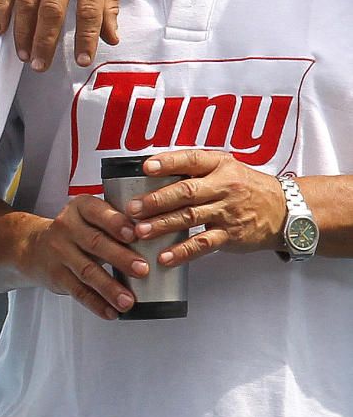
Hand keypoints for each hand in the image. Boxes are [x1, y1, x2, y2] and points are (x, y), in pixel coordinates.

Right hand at [0, 0, 122, 70]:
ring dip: (23, 31)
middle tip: (41, 67)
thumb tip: (110, 37)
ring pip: (27, 1)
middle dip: (46, 42)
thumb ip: (110, 2)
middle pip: (52, 9)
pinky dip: (1, 8)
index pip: (90, 10)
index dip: (85, 37)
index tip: (81, 60)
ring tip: (24, 55)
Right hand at [23, 195, 143, 319]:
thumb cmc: (77, 231)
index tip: (134, 233)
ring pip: (86, 270)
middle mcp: (67, 227)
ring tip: (128, 301)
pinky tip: (111, 312)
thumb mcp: (91, 217)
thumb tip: (157, 238)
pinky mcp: (56, 275)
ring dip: (109, 287)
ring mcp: (59, 252)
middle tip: (143, 270)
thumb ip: (117, 223)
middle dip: (120, 257)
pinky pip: (77, 291)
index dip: (115, 223)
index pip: (97, 212)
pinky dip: (95, 303)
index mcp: (80, 208)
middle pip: (94, 242)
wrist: (34, 246)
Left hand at [130, 151, 285, 264]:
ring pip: (190, 217)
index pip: (191, 159)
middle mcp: (223, 186)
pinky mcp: (231, 235)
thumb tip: (152, 169)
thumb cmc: (247, 187)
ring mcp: (227, 212)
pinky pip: (203, 244)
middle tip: (132, 208)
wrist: (285, 210)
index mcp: (219, 165)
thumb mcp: (226, 168)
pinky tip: (165, 257)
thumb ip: (195, 169)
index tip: (146, 167)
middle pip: (186, 192)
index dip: (168, 163)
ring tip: (140, 231)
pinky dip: (183, 251)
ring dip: (162, 225)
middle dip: (156, 200)